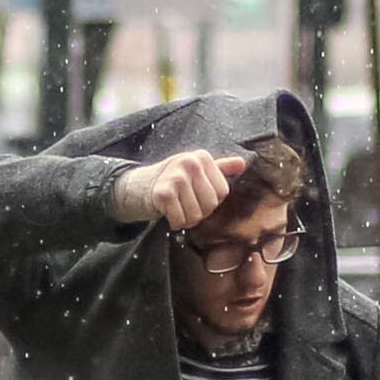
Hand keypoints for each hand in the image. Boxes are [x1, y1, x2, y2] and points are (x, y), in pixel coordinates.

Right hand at [113, 149, 236, 230]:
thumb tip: (243, 163)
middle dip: (198, 212)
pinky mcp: (163, 192)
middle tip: (183, 204)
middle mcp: (190, 163)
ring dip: (185, 219)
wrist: (136, 186)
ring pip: (196, 215)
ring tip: (175, 208)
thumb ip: (219, 168)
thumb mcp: (195, 170)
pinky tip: (167, 213)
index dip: (209, 201)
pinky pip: (180, 219)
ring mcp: (176, 176)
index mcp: (202, 157)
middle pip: (211, 205)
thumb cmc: (170, 180)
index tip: (194, 195)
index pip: (222, 193)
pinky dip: (174, 222)